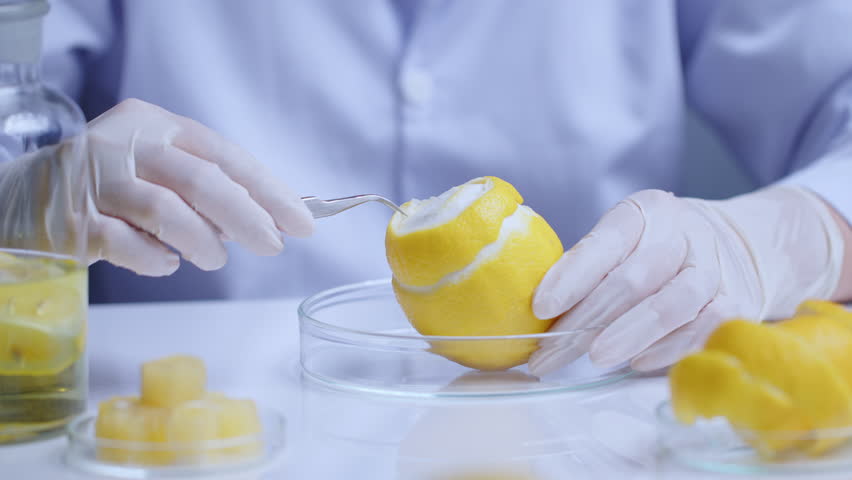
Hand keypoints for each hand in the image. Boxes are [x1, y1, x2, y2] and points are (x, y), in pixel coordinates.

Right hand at [0, 98, 313, 274]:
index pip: (225, 155)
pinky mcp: (70, 219)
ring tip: (215, 260)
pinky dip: (155, 258)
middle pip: (201, 178)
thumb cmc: (107, 190)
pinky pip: (123, 242)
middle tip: (272, 245)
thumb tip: (265, 221)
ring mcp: (95, 179)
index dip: (268, 190)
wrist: (22, 199)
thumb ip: (205, 191)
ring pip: (165, 209)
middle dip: (246, 216)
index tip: (302, 221)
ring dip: (202, 241)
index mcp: (157, 125)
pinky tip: (166, 264)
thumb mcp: (158, 173)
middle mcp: (126, 143)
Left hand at [528, 187, 843, 373]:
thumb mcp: (629, 237)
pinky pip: (698, 331)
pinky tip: (634, 362)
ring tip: (593, 358)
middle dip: (586, 319)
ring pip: (669, 306)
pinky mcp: (736, 304)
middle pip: (632, 280)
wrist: (743, 246)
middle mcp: (685, 234)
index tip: (541, 307)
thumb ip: (592, 266)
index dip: (571, 276)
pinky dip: (664, 350)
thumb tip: (544, 313)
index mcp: (647, 212)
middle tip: (551, 352)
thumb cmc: (663, 247)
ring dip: (627, 336)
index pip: (605, 243)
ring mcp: (714, 270)